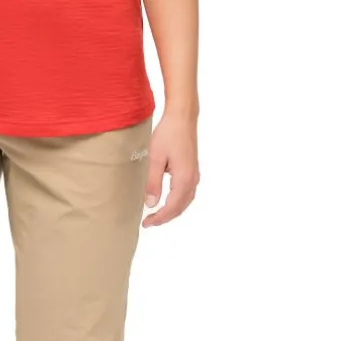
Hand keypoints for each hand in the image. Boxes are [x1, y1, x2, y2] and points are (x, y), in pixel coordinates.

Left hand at [142, 111, 198, 227]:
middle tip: (149, 222)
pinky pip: (187, 193)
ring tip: (157, 214)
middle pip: (180, 207)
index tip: (146, 223)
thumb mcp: (155, 158)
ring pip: (185, 201)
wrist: (182, 118)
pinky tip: (169, 199)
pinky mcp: (193, 169)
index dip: (159, 218)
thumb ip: (153, 182)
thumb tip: (151, 205)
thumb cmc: (167, 135)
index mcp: (184, 179)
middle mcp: (192, 180)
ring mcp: (194, 175)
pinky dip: (178, 201)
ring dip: (173, 210)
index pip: (172, 207)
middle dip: (165, 217)